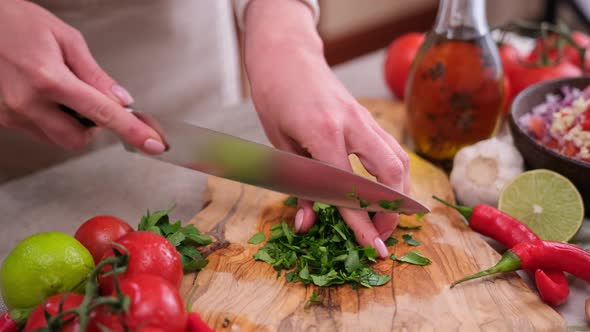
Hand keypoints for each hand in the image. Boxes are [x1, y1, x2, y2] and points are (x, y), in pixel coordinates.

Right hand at [0, 0, 164, 152]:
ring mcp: (11, 114)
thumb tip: (121, 100)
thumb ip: (95, 74)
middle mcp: (27, 102)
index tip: (152, 144)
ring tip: (60, 91)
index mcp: (48, 78)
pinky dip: (50, 119)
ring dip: (70, 123)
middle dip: (92, 128)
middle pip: (77, 140)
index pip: (102, 114)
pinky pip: (37, 131)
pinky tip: (42, 95)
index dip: (131, 131)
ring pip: (57, 138)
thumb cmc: (15, 21)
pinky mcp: (1, 119)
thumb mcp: (65, 39)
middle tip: (90, 101)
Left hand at [243, 0, 410, 257]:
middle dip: (392, 210)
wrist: (286, 54)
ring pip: (399, 160)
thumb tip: (306, 224)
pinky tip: (382, 188)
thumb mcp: (279, 144)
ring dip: (398, 193)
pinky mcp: (367, 117)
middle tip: (379, 233)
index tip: (374, 248)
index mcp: (324, 133)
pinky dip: (393, 174)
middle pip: (391, 174)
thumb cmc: (275, 95)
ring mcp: (364, 119)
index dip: (363, 222)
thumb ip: (299, 186)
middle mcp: (353, 125)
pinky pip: (391, 148)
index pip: (351, 188)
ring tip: (384, 216)